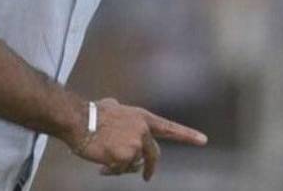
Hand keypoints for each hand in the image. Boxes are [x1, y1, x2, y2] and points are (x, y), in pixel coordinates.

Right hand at [67, 97, 206, 180]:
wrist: (80, 120)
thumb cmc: (93, 113)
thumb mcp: (114, 106)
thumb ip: (123, 113)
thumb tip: (117, 107)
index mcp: (143, 117)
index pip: (170, 127)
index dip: (187, 135)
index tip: (203, 140)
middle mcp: (143, 130)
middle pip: (153, 154)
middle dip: (149, 167)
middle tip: (147, 176)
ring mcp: (136, 143)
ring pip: (134, 165)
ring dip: (122, 166)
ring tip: (106, 160)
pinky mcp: (126, 156)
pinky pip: (122, 171)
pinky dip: (112, 171)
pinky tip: (102, 166)